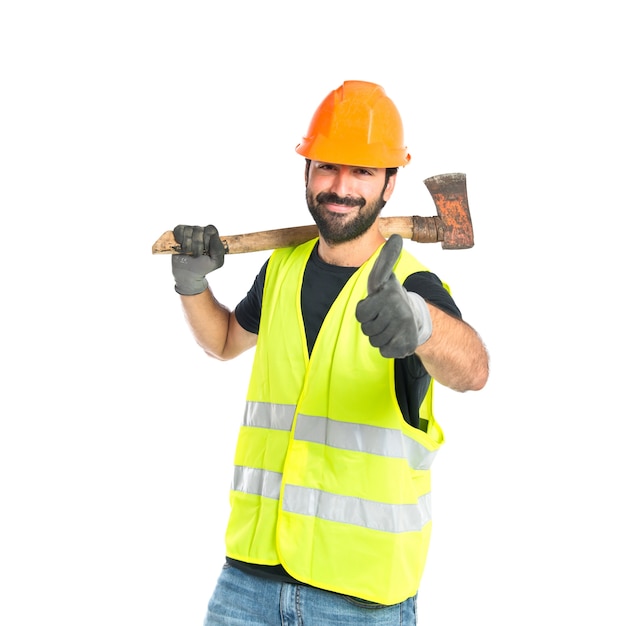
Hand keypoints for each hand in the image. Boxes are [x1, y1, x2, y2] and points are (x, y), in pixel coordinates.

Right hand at [171, 224, 224, 294]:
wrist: (188, 273)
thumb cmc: (203, 266)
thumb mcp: (217, 261)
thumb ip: (218, 248)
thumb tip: (213, 235)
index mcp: (212, 236)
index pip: (211, 230)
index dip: (207, 240)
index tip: (206, 250)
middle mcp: (201, 231)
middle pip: (199, 230)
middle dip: (197, 245)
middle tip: (197, 254)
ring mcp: (190, 231)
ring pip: (189, 231)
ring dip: (188, 245)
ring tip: (189, 252)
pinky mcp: (179, 233)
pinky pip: (179, 230)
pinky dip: (180, 239)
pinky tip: (182, 247)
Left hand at [355, 234, 431, 357]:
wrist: (417, 318)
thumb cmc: (392, 296)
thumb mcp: (385, 276)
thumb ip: (386, 258)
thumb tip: (396, 237)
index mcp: (389, 295)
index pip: (360, 313)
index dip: (366, 311)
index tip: (377, 304)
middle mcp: (398, 312)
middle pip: (366, 329)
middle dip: (372, 324)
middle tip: (384, 316)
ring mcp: (402, 330)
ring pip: (374, 341)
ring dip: (379, 335)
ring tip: (390, 325)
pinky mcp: (405, 347)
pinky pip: (384, 351)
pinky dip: (387, 346)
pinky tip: (395, 336)